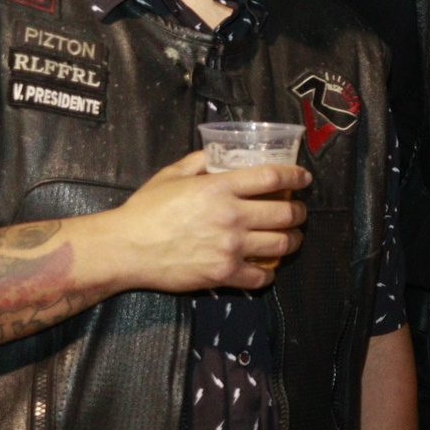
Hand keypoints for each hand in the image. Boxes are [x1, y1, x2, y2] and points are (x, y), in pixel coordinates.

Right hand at [102, 151, 310, 292]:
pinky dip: (268, 273)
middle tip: (297, 212)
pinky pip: (262, 277)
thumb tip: (221, 152)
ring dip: (292, 240)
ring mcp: (230, 247)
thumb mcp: (171, 175)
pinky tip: (266, 267)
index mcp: (219, 188)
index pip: (272, 177)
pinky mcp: (224, 273)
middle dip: (299, 212)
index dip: (296, 176)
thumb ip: (200, 162)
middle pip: (286, 213)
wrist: (124, 248)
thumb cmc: (145, 210)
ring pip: (282, 244)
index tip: (304, 178)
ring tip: (289, 238)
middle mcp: (231, 216)